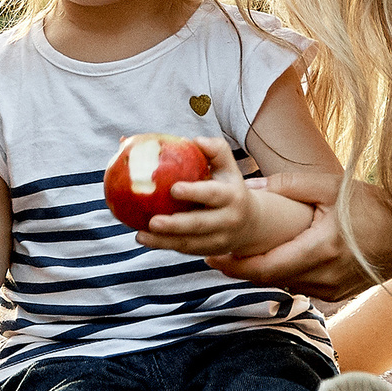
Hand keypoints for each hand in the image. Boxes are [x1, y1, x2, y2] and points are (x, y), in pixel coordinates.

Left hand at [133, 138, 271, 255]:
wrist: (251, 223)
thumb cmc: (230, 186)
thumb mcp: (229, 167)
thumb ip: (215, 149)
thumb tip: (193, 139)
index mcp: (231, 196)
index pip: (214, 195)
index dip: (195, 192)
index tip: (174, 188)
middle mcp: (227, 220)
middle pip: (199, 225)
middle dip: (176, 225)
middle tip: (153, 221)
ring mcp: (218, 239)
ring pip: (189, 243)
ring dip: (163, 241)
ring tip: (140, 235)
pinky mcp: (207, 251)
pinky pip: (184, 249)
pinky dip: (163, 246)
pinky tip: (144, 238)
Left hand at [204, 168, 391, 303]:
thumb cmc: (375, 208)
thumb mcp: (332, 186)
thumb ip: (289, 185)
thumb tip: (250, 187)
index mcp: (320, 250)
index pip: (264, 268)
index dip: (233, 266)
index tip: (210, 257)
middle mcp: (322, 277)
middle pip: (268, 278)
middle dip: (239, 268)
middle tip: (213, 253)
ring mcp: (329, 290)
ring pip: (283, 283)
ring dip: (261, 270)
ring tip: (238, 251)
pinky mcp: (335, 295)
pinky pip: (299, 284)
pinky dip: (283, 272)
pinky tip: (274, 255)